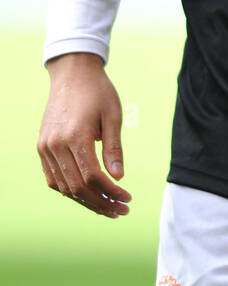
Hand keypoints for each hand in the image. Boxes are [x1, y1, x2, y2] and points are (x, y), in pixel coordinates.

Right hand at [38, 53, 130, 217]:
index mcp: (76, 136)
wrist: (72, 74)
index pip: (93, 177)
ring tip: (108, 207)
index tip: (128, 199)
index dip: (111, 193)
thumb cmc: (98, 92)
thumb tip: (119, 178)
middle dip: (101, 203)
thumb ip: (114, 148)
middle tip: (121, 211)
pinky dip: (69, 190)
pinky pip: (53, 178)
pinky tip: (88, 194)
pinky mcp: (42, 147)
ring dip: (86, 201)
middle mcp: (56, 145)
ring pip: (63, 187)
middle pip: (78, 187)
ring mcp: (45, 147)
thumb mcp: (113, 116)